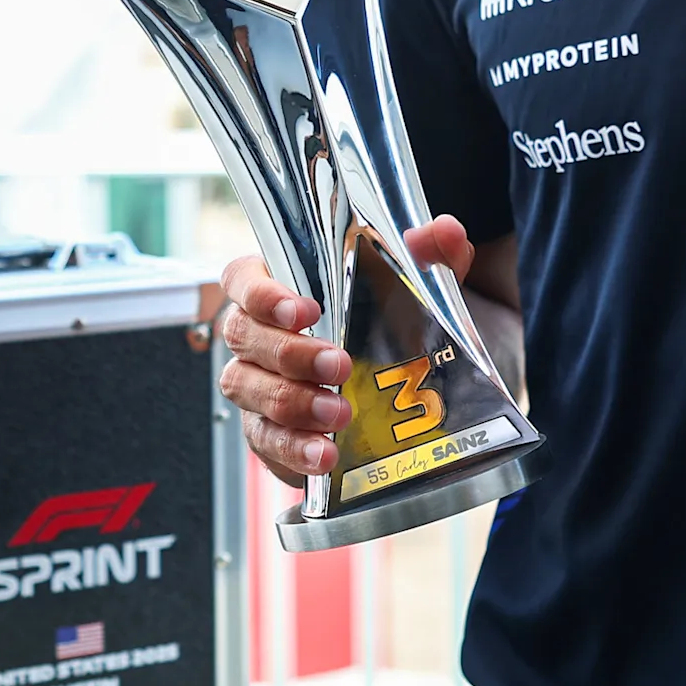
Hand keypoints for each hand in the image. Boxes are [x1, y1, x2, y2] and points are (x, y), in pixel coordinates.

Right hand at [218, 217, 477, 484]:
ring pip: (247, 387)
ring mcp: (254, 385)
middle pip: (242, 335)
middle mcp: (254, 335)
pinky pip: (264, 440)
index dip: (261, 293)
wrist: (406, 390)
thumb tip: (443, 232)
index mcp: (277, 288)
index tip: (304, 310)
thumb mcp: (416, 286)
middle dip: (290, 352)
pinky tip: (325, 453)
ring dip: (293, 402)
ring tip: (339, 414)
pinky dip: (293, 447)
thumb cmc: (389, 324)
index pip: (242, 279)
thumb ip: (429, 254)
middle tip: (339, 365)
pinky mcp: (266, 432)